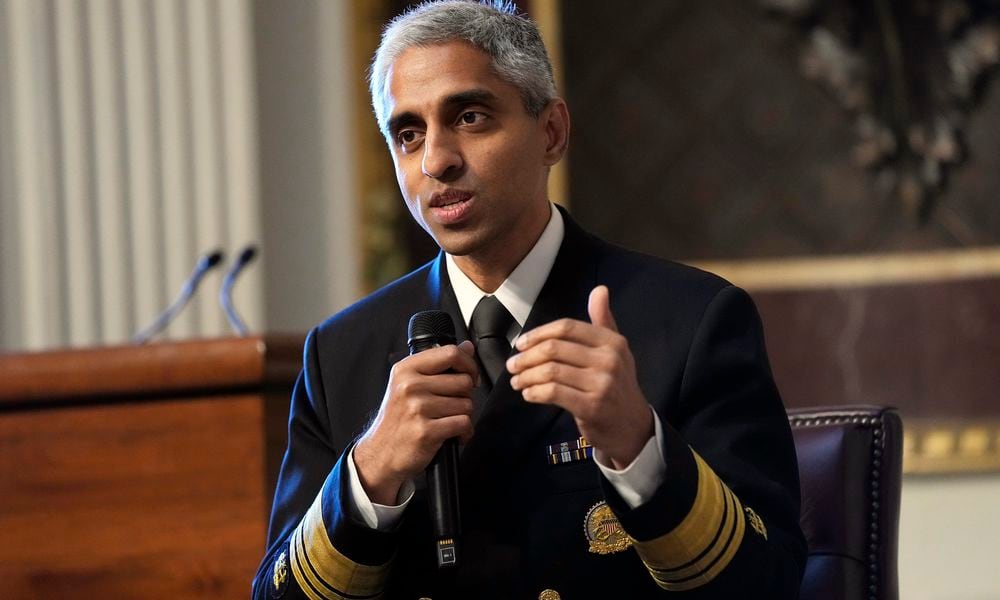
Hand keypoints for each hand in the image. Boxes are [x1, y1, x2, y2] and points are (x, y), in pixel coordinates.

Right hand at [354, 341, 477, 504]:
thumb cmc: (397, 420)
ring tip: (447, 422)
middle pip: (464, 381)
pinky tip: (453, 436)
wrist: (379, 454)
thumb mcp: (408, 385)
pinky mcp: (426, 431)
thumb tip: (467, 346)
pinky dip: (464, 433)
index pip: (450, 353)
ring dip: (463, 416)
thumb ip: (438, 364)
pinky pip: (463, 424)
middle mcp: (410, 385)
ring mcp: (418, 408)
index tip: (470, 376)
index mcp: (406, 369)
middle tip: (452, 406)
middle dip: (465, 396)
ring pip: (466, 404)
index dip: (468, 364)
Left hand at [507, 285, 652, 468]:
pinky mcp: (591, 407)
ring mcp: (601, 384)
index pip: (567, 327)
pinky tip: (528, 393)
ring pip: (550, 371)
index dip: (538, 333)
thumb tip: (599, 289)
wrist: (632, 426)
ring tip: (516, 380)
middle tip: (512, 365)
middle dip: (526, 356)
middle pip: (554, 349)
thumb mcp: (616, 351)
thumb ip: (603, 321)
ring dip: (526, 376)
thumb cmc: (617, 385)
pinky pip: (553, 393)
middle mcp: (609, 359)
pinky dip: (534, 392)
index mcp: (612, 342)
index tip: (521, 344)